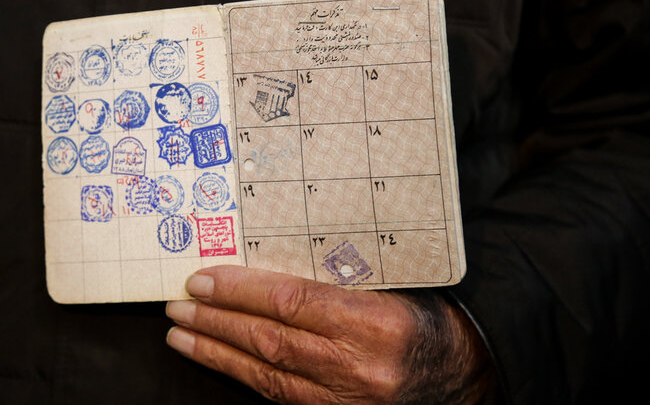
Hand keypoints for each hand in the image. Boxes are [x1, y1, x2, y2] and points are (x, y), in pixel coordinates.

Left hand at [165, 266, 491, 403]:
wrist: (470, 377)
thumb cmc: (429, 320)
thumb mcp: (392, 286)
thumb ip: (338, 277)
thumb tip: (269, 258)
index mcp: (375, 322)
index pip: (291, 301)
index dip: (241, 290)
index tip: (205, 277)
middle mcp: (358, 366)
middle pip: (270, 339)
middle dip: (217, 320)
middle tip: (179, 303)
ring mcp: (347, 400)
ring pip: (267, 374)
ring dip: (217, 352)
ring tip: (181, 334)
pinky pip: (282, 398)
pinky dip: (245, 378)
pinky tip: (220, 362)